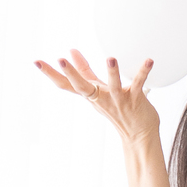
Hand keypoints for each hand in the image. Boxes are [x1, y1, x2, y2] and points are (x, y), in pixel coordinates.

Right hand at [36, 48, 159, 145]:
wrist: (139, 135)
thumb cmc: (118, 110)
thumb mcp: (97, 92)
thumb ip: (85, 71)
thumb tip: (71, 51)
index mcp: (91, 95)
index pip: (66, 85)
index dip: (51, 74)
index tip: (37, 62)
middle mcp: (102, 98)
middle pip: (83, 87)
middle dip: (71, 74)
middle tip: (60, 60)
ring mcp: (119, 100)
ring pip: (113, 86)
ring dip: (112, 72)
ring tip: (110, 58)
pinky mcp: (136, 99)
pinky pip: (139, 84)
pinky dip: (143, 72)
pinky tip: (149, 60)